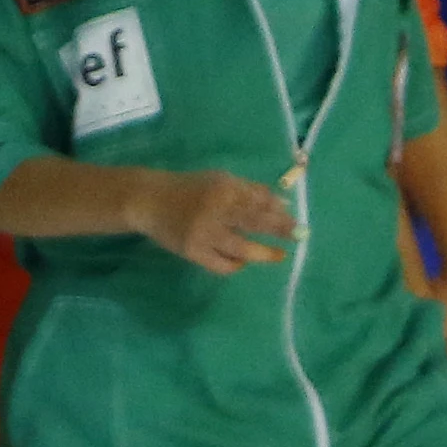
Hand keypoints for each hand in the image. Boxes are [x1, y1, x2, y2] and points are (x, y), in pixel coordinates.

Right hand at [138, 169, 295, 273]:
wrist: (148, 201)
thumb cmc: (189, 189)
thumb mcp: (219, 180)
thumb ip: (249, 191)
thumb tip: (281, 204)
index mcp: (223, 188)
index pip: (259, 201)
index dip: (279, 212)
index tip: (295, 220)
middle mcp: (215, 210)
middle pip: (255, 222)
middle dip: (280, 230)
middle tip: (297, 237)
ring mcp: (204, 233)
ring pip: (242, 248)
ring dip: (264, 253)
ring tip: (278, 256)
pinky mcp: (193, 251)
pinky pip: (222, 264)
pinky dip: (236, 265)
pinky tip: (242, 261)